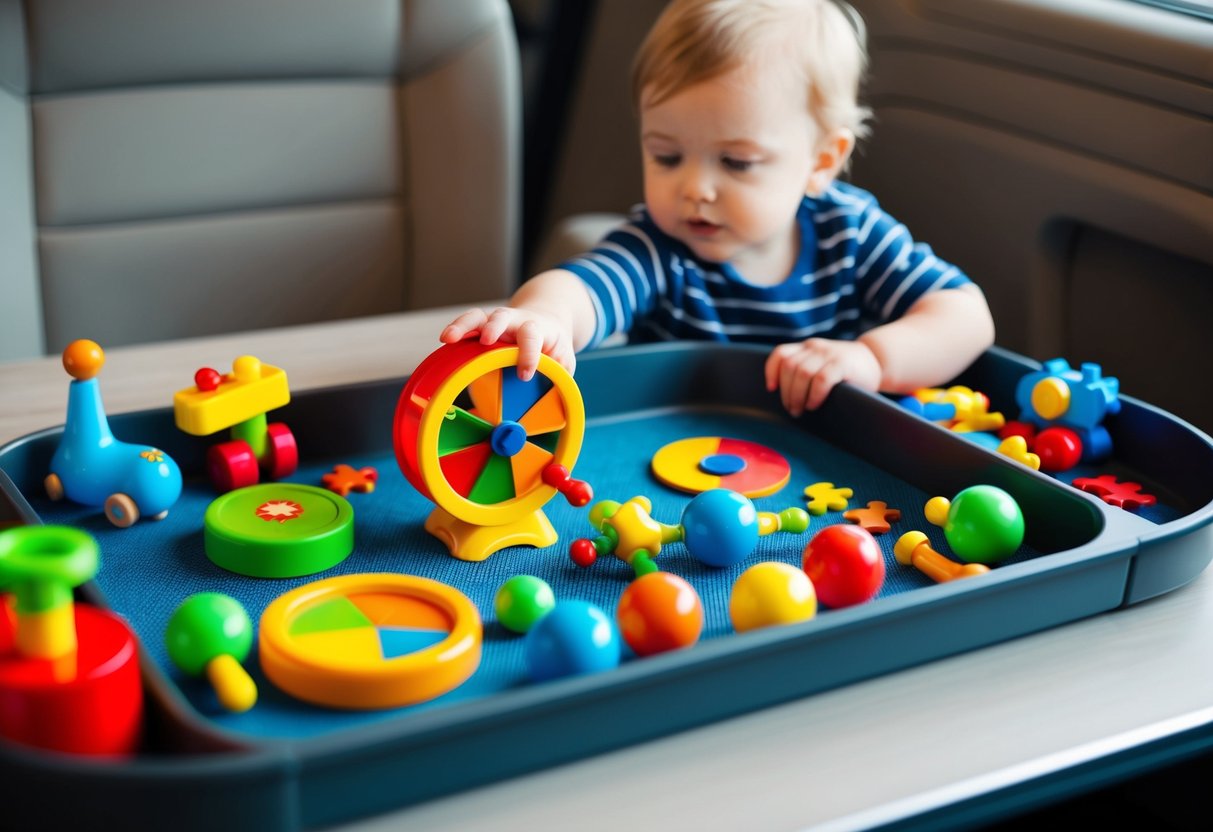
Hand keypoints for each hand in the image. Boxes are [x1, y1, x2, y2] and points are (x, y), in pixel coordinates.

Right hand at [440, 306, 575, 380]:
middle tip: (485, 340)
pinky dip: (456, 331)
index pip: (532, 336)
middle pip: (502, 316)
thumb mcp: (564, 362)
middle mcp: (515, 321)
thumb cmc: (555, 346)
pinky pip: (468, 324)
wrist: (548, 320)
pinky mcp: (483, 326)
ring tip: (448, 338)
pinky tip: (444, 342)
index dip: (528, 354)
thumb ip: (558, 380)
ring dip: (463, 326)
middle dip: (494, 327)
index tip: (525, 375)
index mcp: (538, 329)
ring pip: (478, 316)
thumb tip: (545, 410)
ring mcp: (497, 322)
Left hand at [764, 338, 881, 415]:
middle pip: (789, 367)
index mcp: (808, 347)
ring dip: (797, 396)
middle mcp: (816, 347)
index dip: (771, 371)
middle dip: (786, 392)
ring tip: (800, 410)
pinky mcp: (842, 364)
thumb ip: (805, 369)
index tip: (771, 389)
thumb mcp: (822, 363)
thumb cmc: (845, 369)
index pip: (781, 353)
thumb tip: (782, 394)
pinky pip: (821, 379)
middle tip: (791, 408)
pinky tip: (814, 404)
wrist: (876, 360)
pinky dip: (814, 395)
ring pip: (802, 373)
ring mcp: (829, 354)